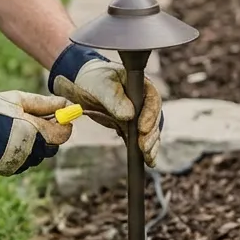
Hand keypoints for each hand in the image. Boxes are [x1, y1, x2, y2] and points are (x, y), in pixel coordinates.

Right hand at [0, 88, 74, 175]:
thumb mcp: (19, 100)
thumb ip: (44, 104)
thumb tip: (65, 104)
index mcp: (36, 132)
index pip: (64, 134)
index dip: (63, 124)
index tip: (58, 116)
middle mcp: (31, 151)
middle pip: (53, 148)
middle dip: (50, 136)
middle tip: (37, 122)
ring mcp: (20, 162)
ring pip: (38, 156)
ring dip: (35, 145)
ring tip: (18, 129)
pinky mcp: (9, 169)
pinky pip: (24, 163)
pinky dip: (22, 153)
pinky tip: (9, 140)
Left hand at [48, 44, 161, 166]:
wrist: (84, 84)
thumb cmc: (94, 79)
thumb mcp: (101, 85)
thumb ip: (114, 98)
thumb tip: (129, 115)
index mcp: (141, 85)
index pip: (152, 100)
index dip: (150, 115)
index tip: (142, 128)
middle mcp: (144, 100)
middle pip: (155, 118)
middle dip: (151, 134)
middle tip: (144, 147)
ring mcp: (140, 114)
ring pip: (151, 131)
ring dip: (151, 145)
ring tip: (148, 158)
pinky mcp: (132, 126)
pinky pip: (141, 138)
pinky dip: (145, 150)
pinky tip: (148, 161)